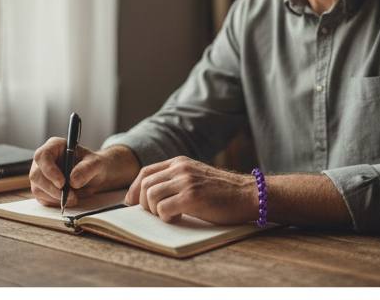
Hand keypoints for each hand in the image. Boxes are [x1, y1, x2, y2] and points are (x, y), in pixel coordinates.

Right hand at [30, 139, 139, 207]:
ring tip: (74, 198)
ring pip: (38, 189)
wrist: (93, 175)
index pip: (43, 155)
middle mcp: (43, 160)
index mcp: (55, 146)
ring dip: (56, 197)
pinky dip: (56, 202)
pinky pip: (42, 198)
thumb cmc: (92, 164)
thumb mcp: (96, 163)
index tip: (62, 183)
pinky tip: (68, 199)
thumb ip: (88, 168)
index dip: (49, 170)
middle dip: (54, 189)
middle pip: (37, 175)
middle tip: (71, 196)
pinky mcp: (41, 189)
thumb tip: (73, 181)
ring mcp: (40, 175)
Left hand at [125, 156, 259, 224]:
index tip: (131, 203)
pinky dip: (166, 218)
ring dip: (155, 211)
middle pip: (144, 184)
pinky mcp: (191, 196)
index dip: (133, 189)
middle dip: (142, 204)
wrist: (248, 194)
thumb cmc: (222, 191)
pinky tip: (180, 218)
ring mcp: (186, 181)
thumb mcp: (196, 177)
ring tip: (172, 215)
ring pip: (150, 197)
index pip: (145, 171)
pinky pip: (163, 209)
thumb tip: (146, 197)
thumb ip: (175, 180)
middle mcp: (181, 168)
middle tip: (156, 214)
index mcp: (181, 162)